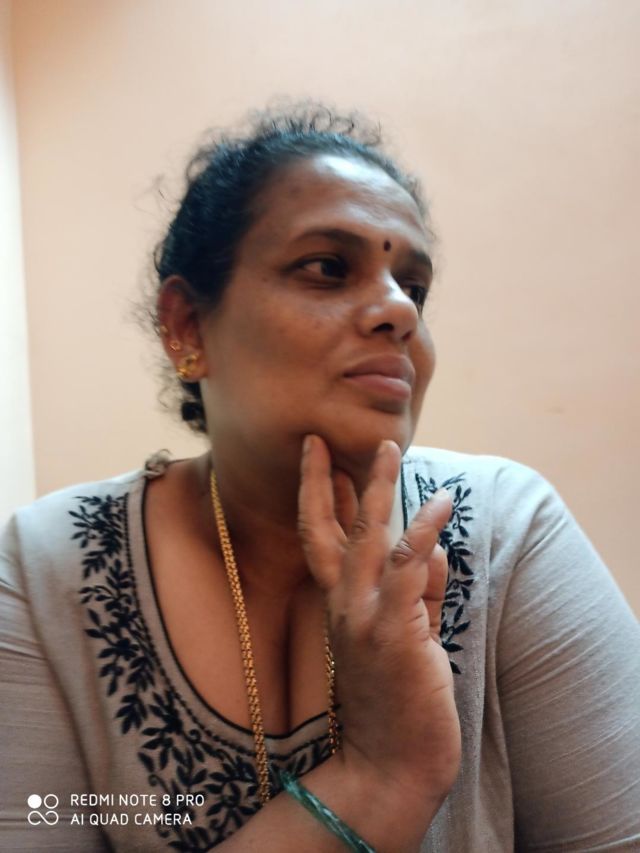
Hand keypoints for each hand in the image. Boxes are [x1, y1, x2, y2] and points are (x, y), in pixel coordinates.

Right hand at [298, 435, 460, 810]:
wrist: (391, 765)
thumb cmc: (398, 700)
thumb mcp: (406, 636)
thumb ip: (417, 592)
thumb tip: (432, 551)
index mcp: (339, 606)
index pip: (318, 539)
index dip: (314, 496)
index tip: (315, 458)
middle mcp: (341, 606)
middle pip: (325, 529)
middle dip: (322, 480)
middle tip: (319, 439)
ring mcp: (363, 618)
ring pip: (365, 538)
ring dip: (376, 489)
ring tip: (388, 448)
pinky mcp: (392, 633)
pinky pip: (406, 571)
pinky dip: (422, 534)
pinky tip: (440, 504)